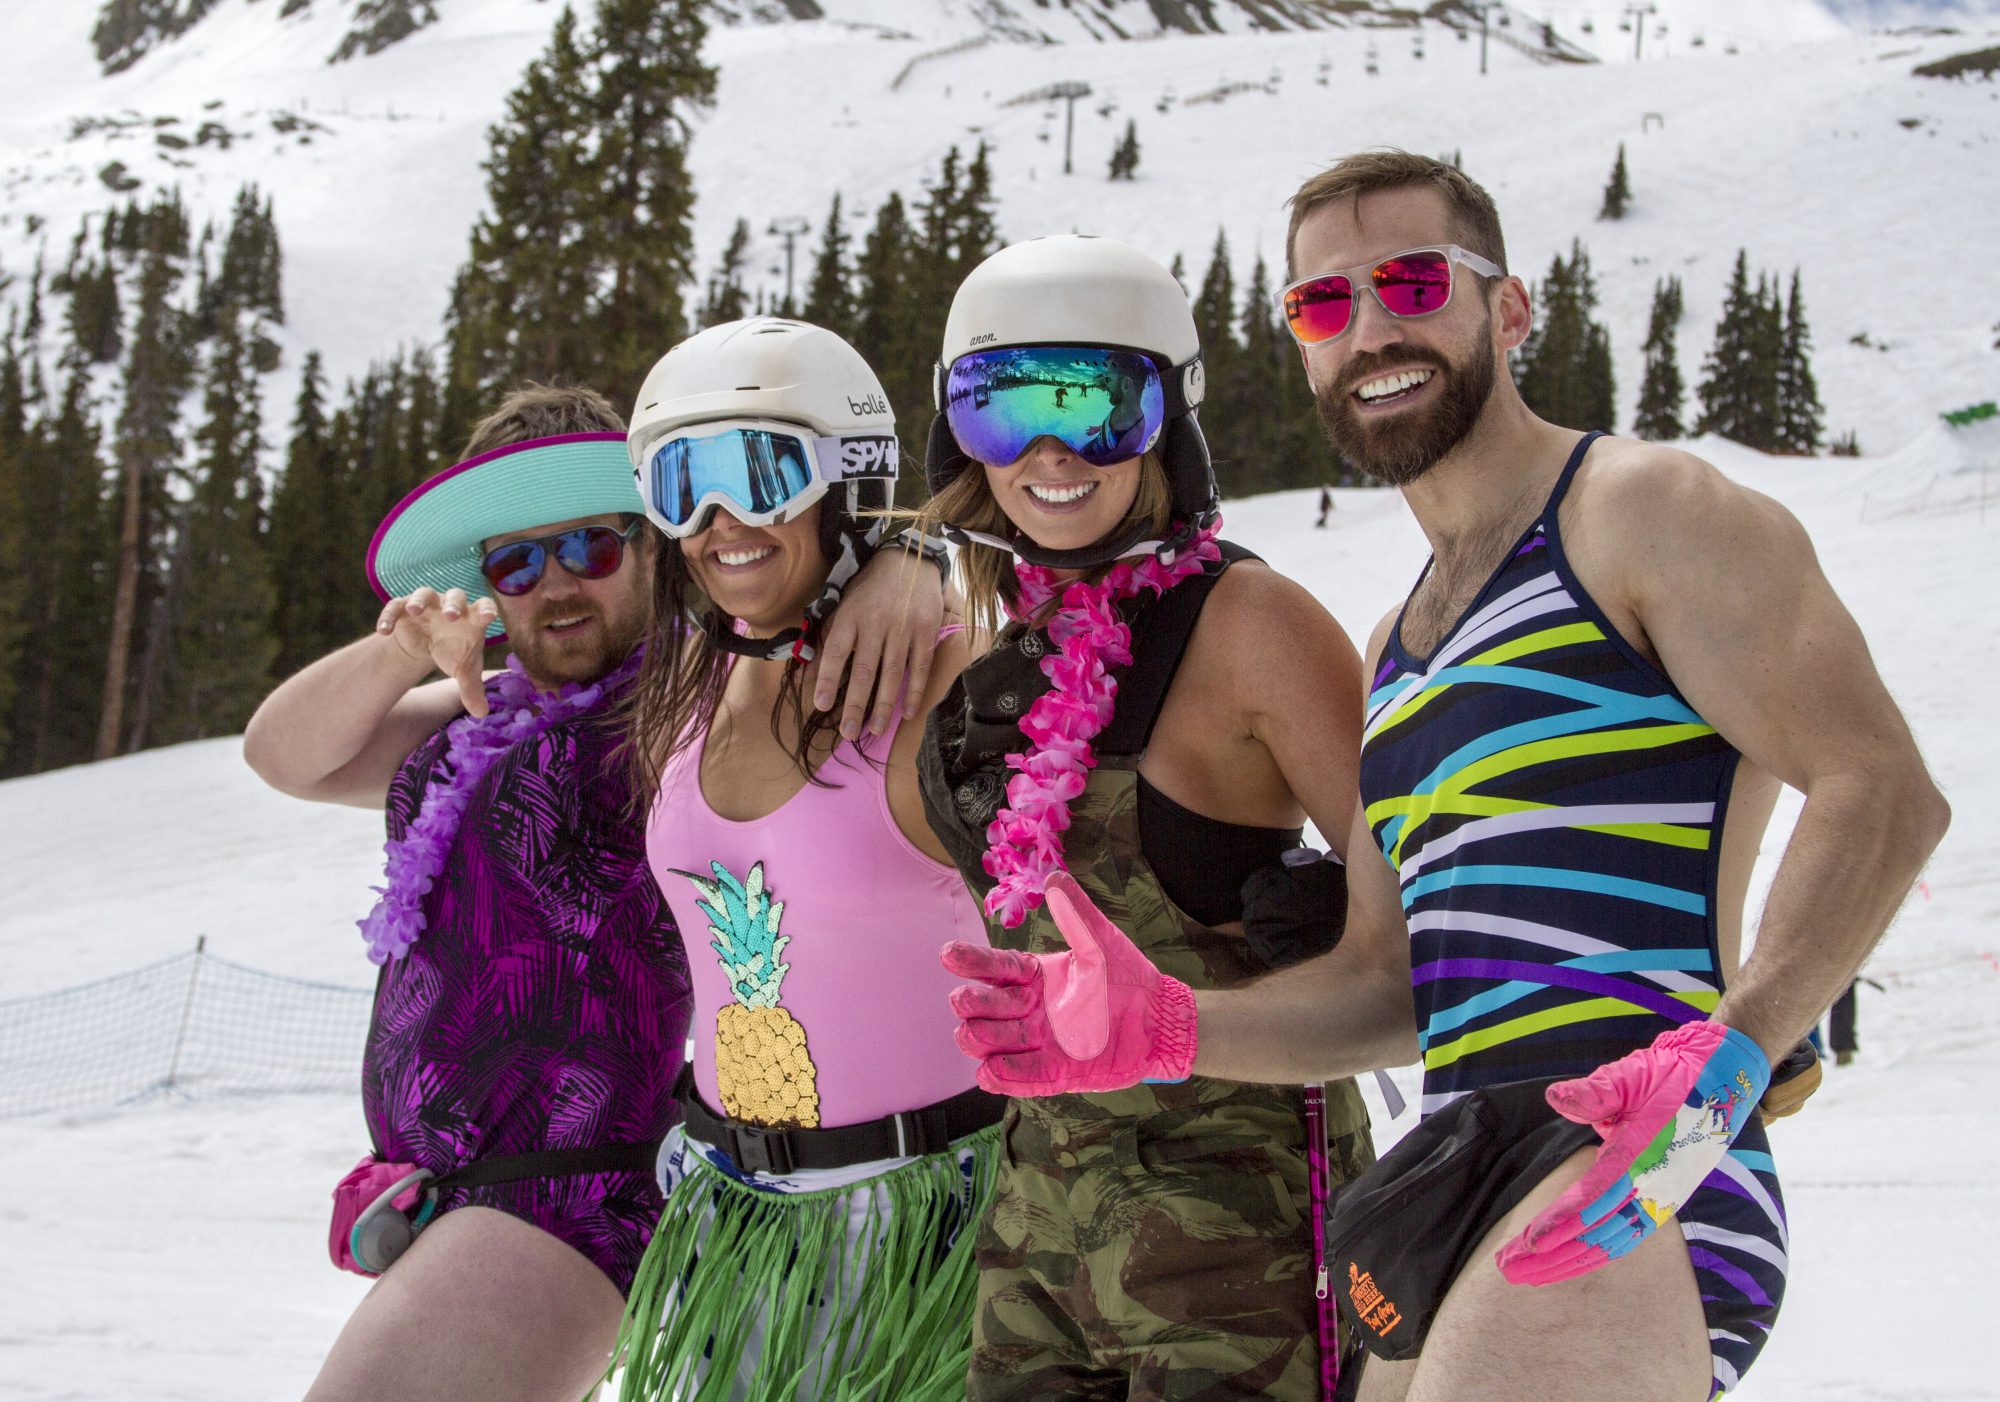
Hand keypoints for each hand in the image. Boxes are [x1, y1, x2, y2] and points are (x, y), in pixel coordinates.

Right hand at [375, 587, 495, 716]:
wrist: (427, 645)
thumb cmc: (453, 652)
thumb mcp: (463, 671)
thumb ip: (472, 690)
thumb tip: (481, 714)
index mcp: (472, 618)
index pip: (484, 607)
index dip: (487, 609)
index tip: (489, 615)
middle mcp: (451, 606)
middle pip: (455, 597)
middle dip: (452, 605)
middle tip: (450, 615)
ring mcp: (427, 605)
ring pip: (424, 594)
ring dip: (419, 601)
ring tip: (413, 610)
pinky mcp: (404, 608)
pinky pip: (395, 607)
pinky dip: (388, 617)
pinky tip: (383, 631)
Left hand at [807, 544, 944, 739]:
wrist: (908, 560)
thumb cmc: (869, 590)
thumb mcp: (842, 608)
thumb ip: (824, 641)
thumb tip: (802, 677)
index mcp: (850, 617)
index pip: (835, 651)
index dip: (827, 678)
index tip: (821, 704)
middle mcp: (875, 623)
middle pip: (864, 670)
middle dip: (856, 704)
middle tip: (849, 733)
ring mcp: (903, 628)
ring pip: (892, 674)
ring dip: (884, 705)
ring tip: (876, 730)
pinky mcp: (926, 631)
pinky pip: (919, 668)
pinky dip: (913, 692)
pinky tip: (907, 713)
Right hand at [942, 871, 1197, 1095]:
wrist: (1159, 1018)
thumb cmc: (1127, 975)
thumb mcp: (1101, 940)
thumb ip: (1076, 913)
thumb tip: (1053, 877)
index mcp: (1032, 975)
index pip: (993, 967)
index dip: (969, 961)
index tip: (949, 954)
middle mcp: (1026, 1008)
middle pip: (983, 1006)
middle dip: (972, 1003)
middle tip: (970, 999)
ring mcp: (1037, 1041)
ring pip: (991, 1042)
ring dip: (979, 1039)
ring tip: (974, 1035)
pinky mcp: (1054, 1072)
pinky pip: (1019, 1077)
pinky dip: (1001, 1075)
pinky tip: (989, 1071)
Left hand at [1496, 1021, 1770, 1285]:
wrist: (1721, 1077)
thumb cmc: (1668, 1074)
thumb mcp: (1630, 1075)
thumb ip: (1594, 1092)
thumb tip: (1554, 1097)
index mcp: (1642, 1154)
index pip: (1593, 1197)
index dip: (1560, 1222)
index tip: (1528, 1242)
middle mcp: (1654, 1186)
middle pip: (1597, 1231)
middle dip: (1553, 1254)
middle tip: (1509, 1269)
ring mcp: (1662, 1199)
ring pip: (1612, 1243)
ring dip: (1569, 1262)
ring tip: (1528, 1274)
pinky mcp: (1665, 1203)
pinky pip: (1628, 1239)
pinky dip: (1597, 1255)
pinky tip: (1569, 1264)